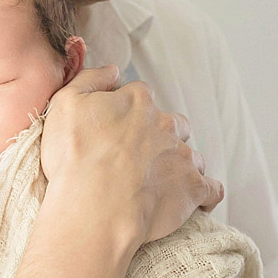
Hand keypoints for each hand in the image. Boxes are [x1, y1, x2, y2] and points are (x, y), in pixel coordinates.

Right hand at [41, 66, 223, 245]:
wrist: (92, 208)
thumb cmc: (74, 158)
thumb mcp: (66, 104)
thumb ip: (90, 79)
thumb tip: (113, 70)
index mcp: (138, 101)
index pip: (141, 97)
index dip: (127, 114)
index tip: (114, 133)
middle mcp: (166, 124)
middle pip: (173, 125)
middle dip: (161, 138)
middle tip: (138, 160)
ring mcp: (184, 156)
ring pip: (191, 156)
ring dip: (179, 166)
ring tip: (159, 186)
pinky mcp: (194, 188)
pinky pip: (211, 189)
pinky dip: (204, 194)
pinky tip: (195, 203)